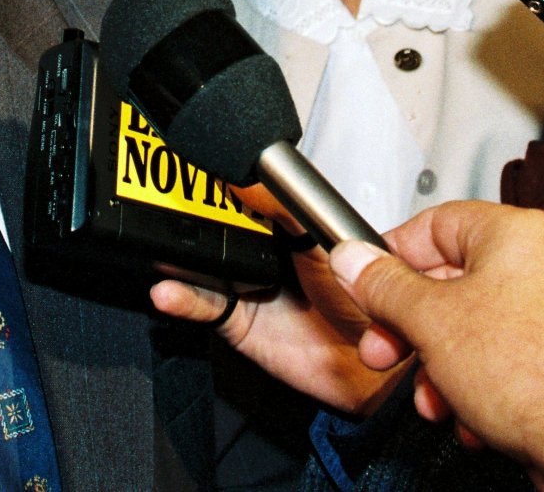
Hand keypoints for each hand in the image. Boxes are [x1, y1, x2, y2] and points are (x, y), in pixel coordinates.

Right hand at [149, 184, 405, 414]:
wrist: (376, 373)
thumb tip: (261, 182)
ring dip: (185, 260)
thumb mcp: (334, 248)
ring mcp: (251, 289)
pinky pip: (208, 308)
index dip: (227, 183)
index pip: (251, 195)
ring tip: (166, 250)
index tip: (206, 172)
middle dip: (199, 219)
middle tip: (181, 209)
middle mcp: (268, 255)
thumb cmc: (369, 308)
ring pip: (209, 267)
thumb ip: (295, 215)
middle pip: (222, 227)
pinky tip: (170, 292)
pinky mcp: (240, 323)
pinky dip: (185, 299)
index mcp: (293, 226)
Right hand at [329, 202, 543, 491]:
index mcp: (516, 234)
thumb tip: (354, 259)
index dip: (392, 256)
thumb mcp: (431, 321)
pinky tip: (472, 417)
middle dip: (412, 328)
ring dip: (442, 367)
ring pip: (477, 328)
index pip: (436, 223)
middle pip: (452, 281)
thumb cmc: (536, 373)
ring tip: (433, 398)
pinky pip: (508, 360)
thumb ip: (383, 286)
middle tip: (386, 348)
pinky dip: (480, 386)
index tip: (366, 282)